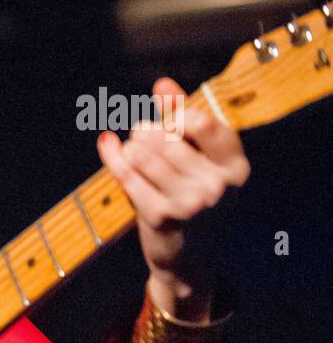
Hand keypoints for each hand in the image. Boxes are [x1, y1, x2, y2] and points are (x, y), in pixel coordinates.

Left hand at [96, 77, 250, 313]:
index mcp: (235, 167)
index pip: (204, 123)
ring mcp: (190, 204)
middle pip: (167, 137)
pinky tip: (108, 146)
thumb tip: (162, 82)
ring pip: (144, 155)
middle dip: (147, 131)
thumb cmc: (192, 199)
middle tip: (139, 132)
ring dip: (131, 147)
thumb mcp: (198, 161)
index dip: (178, 114)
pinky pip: (127, 176)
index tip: (168, 118)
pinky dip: (114, 157)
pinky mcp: (161, 217)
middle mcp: (217, 186)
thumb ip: (183, 118)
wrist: (189, 260)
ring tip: (131, 148)